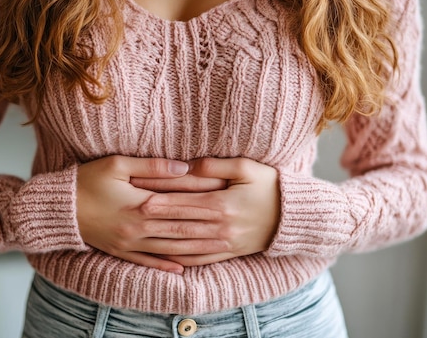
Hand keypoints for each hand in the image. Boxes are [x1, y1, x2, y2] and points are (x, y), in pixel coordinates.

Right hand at [76, 155, 230, 272]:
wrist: (58, 208)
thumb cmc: (87, 180)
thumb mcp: (117, 164)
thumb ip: (152, 166)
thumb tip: (184, 166)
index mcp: (140, 203)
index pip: (181, 202)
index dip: (205, 198)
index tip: (226, 194)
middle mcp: (138, 227)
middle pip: (181, 228)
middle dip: (209, 227)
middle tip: (232, 225)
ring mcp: (130, 243)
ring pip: (170, 248)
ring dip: (195, 248)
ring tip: (218, 247)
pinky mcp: (121, 251)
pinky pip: (148, 261)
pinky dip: (167, 265)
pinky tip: (183, 267)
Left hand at [140, 157, 280, 265]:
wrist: (294, 216)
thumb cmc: (270, 186)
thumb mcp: (247, 168)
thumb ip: (217, 166)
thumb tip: (189, 166)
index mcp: (224, 204)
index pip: (185, 203)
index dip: (162, 201)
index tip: (140, 199)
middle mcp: (221, 227)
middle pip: (181, 225)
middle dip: (154, 222)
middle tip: (132, 219)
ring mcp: (224, 243)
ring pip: (186, 246)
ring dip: (161, 242)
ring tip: (141, 239)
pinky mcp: (229, 252)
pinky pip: (200, 260)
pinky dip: (181, 261)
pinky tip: (165, 258)